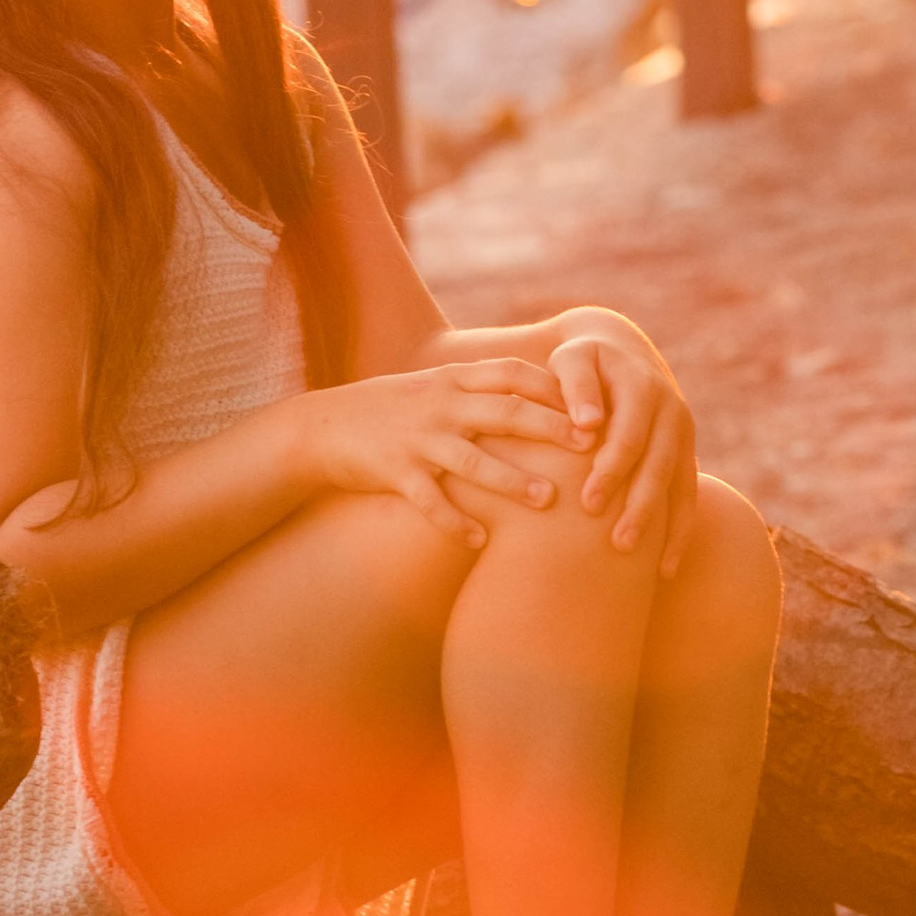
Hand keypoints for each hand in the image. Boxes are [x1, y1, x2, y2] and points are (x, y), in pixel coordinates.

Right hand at [296, 360, 579, 545]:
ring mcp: (417, 439)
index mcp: (454, 379)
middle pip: (504, 413)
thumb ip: (482, 388)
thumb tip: (542, 391)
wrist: (321, 428)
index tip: (594, 405)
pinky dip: (455, 522)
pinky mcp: (393, 472)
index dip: (555, 388)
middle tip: (593, 448)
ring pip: (472, 460)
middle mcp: (440, 405)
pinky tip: (480, 541)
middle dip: (550, 429)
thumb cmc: (392, 410)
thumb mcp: (436, 387)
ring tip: (548, 501)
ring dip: (512, 481)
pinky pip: (429, 501)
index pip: (513, 374)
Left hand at [552, 328, 698, 569]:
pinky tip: (666, 569)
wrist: (618, 351)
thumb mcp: (573, 359)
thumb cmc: (581, 363)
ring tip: (648, 568)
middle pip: (658, 465)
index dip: (612, 469)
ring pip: (679, 485)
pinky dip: (680, 533)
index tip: (587, 503)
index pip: (629, 434)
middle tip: (616, 544)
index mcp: (641, 386)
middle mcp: (671, 409)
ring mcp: (683, 434)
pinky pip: (688, 498)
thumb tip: (588, 425)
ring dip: (666, 527)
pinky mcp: (684, 455)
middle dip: (640, 506)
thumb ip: (575, 386)